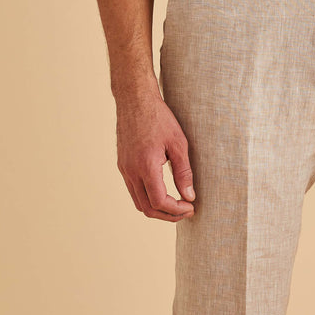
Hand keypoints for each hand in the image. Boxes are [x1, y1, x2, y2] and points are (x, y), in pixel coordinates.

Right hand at [116, 90, 195, 221]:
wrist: (134, 99)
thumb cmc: (159, 118)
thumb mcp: (178, 144)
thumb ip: (184, 173)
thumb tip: (190, 197)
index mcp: (145, 166)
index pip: (159, 202)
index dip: (176, 210)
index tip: (191, 207)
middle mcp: (131, 171)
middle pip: (147, 208)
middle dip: (168, 215)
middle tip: (186, 210)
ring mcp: (124, 169)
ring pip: (139, 202)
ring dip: (157, 209)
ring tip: (176, 205)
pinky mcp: (123, 165)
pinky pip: (134, 190)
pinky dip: (148, 198)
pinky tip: (163, 192)